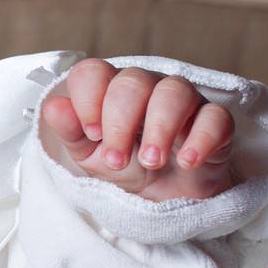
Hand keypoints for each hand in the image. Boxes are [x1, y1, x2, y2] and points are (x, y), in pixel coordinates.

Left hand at [40, 59, 235, 201]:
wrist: (164, 195)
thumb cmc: (124, 164)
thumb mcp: (88, 155)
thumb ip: (70, 131)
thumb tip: (53, 107)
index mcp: (110, 90)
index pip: (93, 71)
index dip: (88, 100)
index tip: (91, 134)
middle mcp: (147, 87)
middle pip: (133, 82)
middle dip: (120, 123)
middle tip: (117, 160)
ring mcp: (183, 100)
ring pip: (174, 92)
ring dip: (159, 129)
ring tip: (151, 162)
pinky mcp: (214, 121)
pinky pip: (215, 116)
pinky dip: (200, 139)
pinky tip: (187, 161)